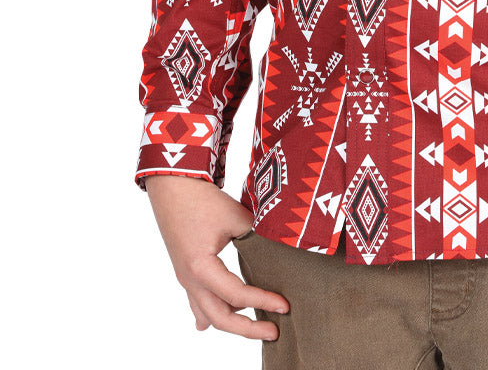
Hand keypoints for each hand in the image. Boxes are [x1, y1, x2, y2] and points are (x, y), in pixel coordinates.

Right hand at [143, 174, 289, 341]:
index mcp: (201, 268)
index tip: (285, 306)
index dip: (263, 301)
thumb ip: (255, 239)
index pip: (237, 295)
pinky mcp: (185, 270)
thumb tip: (278, 252)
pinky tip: (207, 324)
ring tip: (254, 326)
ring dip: (231, 322)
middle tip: (274, 332)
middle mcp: (190, 280)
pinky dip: (208, 314)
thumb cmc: (202, 199)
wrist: (173, 185)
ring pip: (207, 313)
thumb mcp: (236, 217)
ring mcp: (185, 278)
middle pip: (219, 317)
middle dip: (247, 328)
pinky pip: (196, 301)